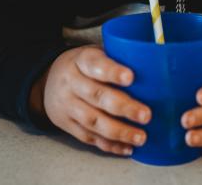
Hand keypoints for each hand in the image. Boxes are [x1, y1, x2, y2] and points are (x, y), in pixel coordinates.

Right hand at [31, 46, 151, 155]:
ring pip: (93, 121)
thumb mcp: (94, 53)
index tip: (131, 77)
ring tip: (141, 137)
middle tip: (146, 115)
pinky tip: (127, 147)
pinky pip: (88, 137)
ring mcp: (67, 105)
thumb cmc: (83, 65)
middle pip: (97, 96)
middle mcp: (71, 83)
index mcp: (80, 60)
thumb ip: (116, 58)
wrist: (47, 80)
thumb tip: (154, 65)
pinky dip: (109, 145)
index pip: (95, 64)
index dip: (112, 71)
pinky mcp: (66, 124)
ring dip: (119, 131)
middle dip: (124, 107)